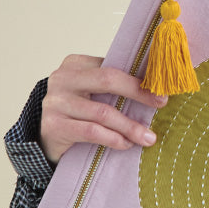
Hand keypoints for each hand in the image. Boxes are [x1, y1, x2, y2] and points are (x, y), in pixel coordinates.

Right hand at [40, 54, 166, 164]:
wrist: (46, 137)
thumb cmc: (78, 110)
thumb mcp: (93, 90)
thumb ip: (114, 84)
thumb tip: (156, 85)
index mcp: (76, 64)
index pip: (113, 66)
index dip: (139, 77)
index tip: (162, 89)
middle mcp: (62, 79)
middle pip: (108, 81)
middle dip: (138, 93)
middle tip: (161, 104)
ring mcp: (55, 102)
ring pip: (102, 112)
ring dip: (130, 126)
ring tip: (148, 137)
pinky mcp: (53, 126)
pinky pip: (91, 131)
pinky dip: (113, 138)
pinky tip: (126, 144)